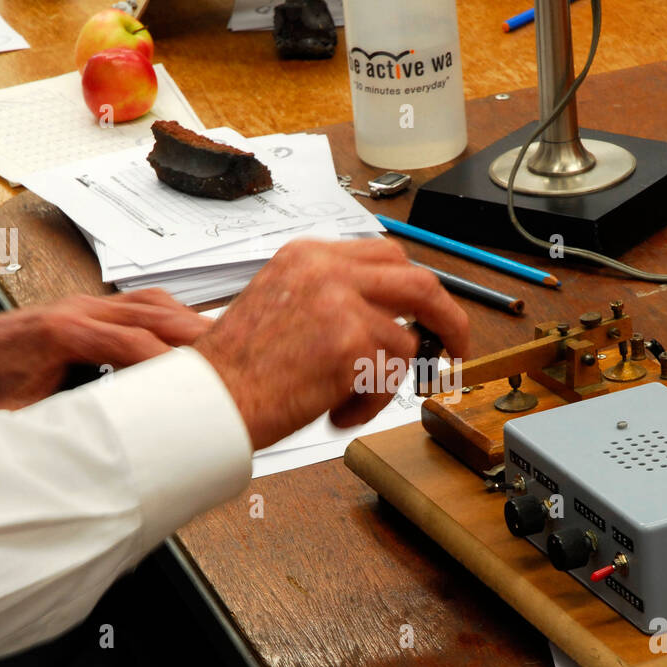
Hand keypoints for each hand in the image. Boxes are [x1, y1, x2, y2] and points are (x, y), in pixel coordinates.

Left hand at [0, 289, 213, 411]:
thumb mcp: (20, 415)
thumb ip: (59, 428)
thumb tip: (92, 456)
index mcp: (63, 332)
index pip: (132, 340)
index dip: (169, 360)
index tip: (198, 383)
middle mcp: (80, 310)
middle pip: (154, 313)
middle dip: (196, 335)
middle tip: (233, 359)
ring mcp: (89, 303)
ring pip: (153, 303)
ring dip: (190, 322)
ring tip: (225, 345)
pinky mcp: (95, 307)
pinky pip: (144, 303)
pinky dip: (174, 316)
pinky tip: (192, 332)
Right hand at [194, 238, 469, 450]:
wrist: (210, 399)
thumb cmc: (237, 368)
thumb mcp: (280, 303)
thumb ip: (330, 296)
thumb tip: (389, 316)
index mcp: (309, 255)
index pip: (385, 257)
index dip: (414, 288)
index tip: (428, 313)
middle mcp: (327, 271)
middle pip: (418, 282)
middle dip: (447, 317)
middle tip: (456, 346)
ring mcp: (342, 305)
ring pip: (405, 342)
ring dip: (384, 381)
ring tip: (344, 399)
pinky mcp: (352, 344)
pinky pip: (391, 378)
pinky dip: (369, 404)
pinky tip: (335, 410)